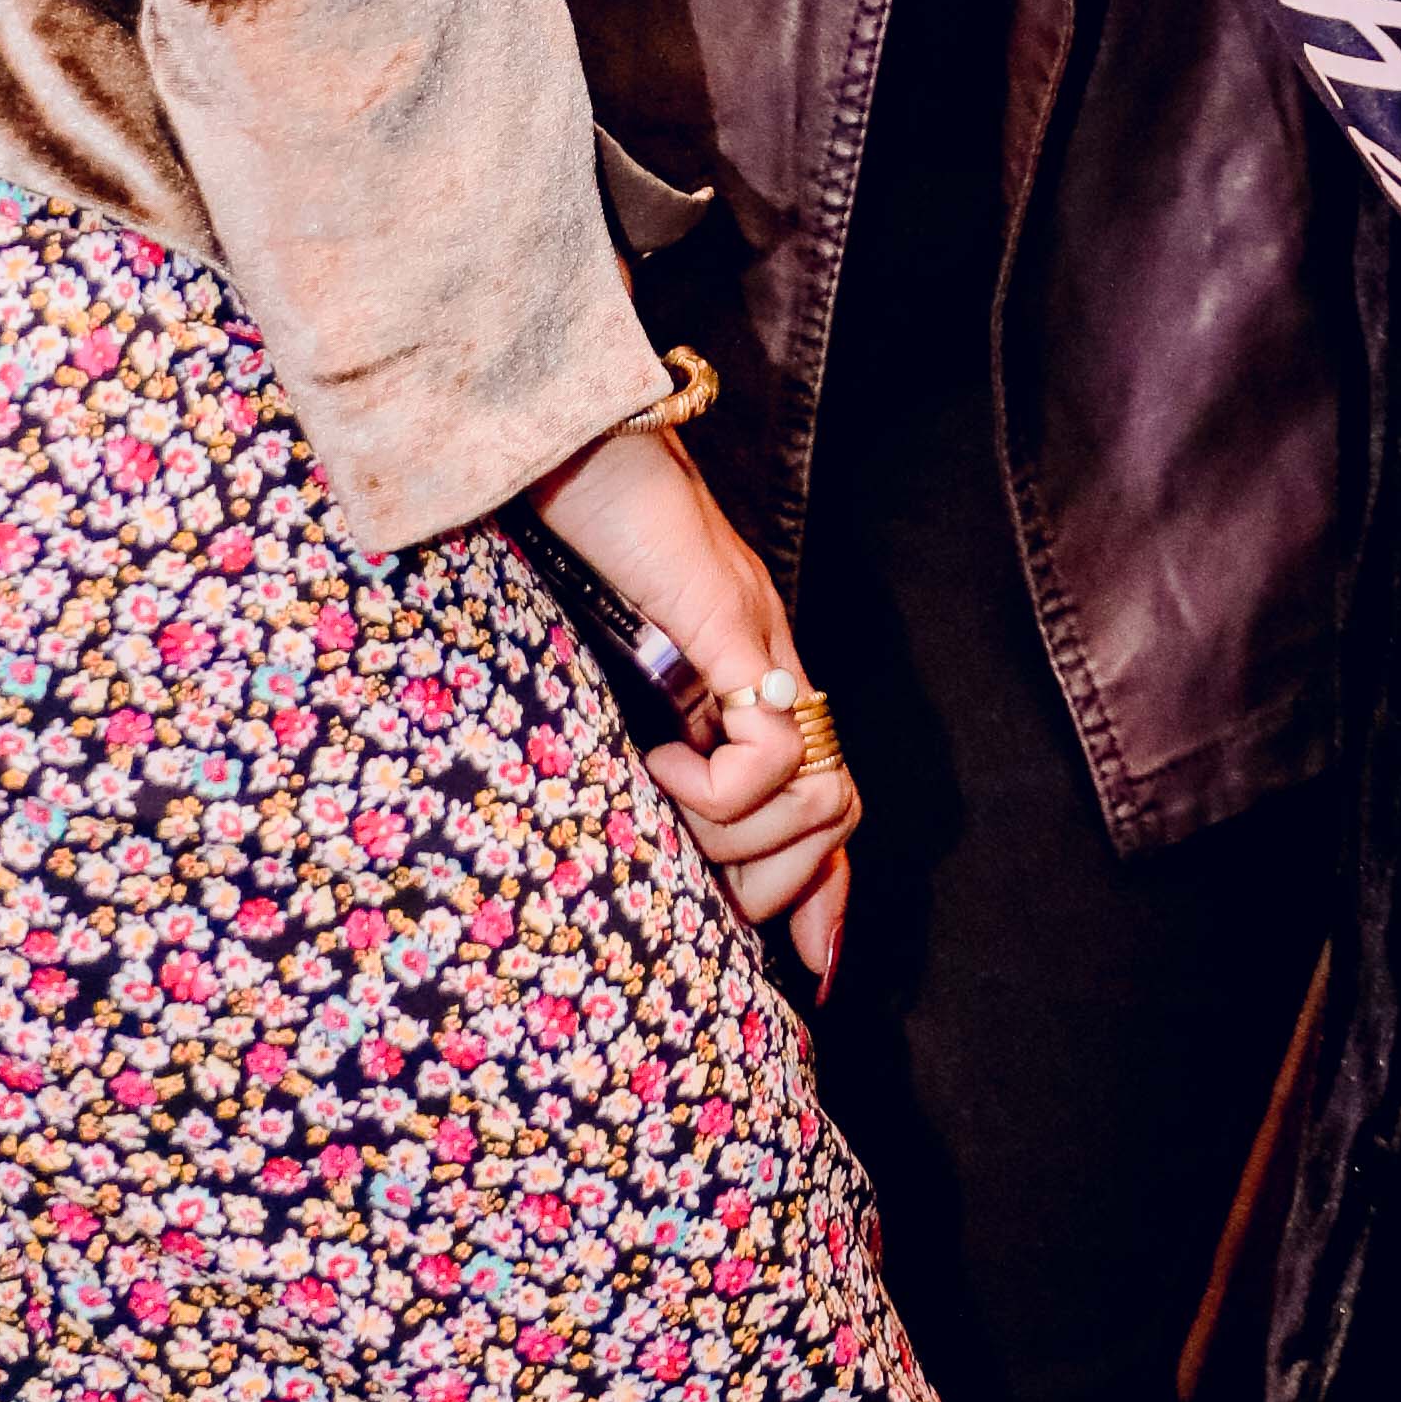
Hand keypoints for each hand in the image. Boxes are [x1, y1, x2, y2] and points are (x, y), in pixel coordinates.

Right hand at [529, 412, 854, 984]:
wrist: (564, 428)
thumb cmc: (576, 527)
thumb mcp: (611, 655)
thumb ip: (645, 723)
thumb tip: (637, 810)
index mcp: (753, 674)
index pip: (830, 803)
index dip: (827, 897)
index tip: (810, 973)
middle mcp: (775, 662)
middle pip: (835, 821)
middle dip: (767, 876)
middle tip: (683, 848)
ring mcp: (760, 641)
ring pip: (813, 798)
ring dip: (730, 827)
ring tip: (659, 782)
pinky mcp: (727, 622)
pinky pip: (765, 748)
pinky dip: (714, 782)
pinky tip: (658, 754)